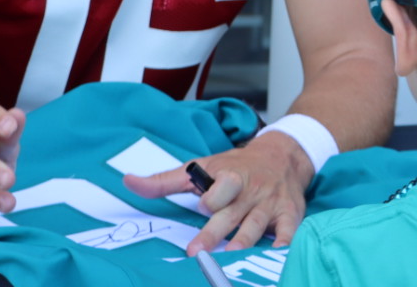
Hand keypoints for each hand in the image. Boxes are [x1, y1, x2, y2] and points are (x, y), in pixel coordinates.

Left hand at [124, 131, 312, 255]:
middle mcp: (250, 191)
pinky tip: (276, 258)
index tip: (204, 206)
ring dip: (243, 244)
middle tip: (197, 253)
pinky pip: (289, 233)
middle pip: (232, 214)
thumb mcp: (201, 167)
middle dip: (215, 233)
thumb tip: (127, 181)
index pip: (223, 186)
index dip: (213, 197)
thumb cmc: (234, 165)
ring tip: (229, 261)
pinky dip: (285, 245)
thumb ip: (165, 180)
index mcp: (230, 176)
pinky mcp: (289, 216)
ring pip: (255, 227)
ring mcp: (270, 205)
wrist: (282, 155)